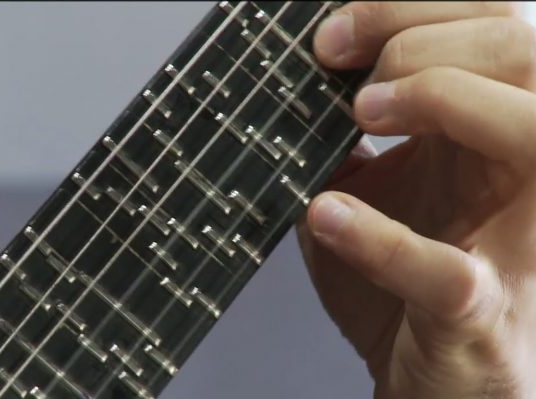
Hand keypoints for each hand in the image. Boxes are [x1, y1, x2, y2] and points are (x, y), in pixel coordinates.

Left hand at [297, 2, 535, 397]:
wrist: (430, 382)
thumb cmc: (404, 286)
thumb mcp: (375, 190)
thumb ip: (348, 139)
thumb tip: (297, 82)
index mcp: (491, 134)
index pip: (493, 24)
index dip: (409, 10)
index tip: (331, 37)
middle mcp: (520, 175)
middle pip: (524, 51)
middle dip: (421, 40)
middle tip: (348, 78)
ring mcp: (515, 242)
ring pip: (533, 132)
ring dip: (440, 98)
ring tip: (362, 116)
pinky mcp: (479, 312)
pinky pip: (453, 270)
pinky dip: (380, 238)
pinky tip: (324, 215)